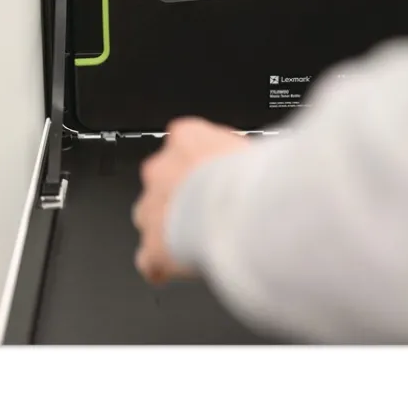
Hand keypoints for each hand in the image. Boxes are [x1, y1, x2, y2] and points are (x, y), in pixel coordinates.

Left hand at [132, 118, 249, 284]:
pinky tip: (175, 270)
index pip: (186, 141)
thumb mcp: (255, 149)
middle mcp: (162, 168)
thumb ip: (242, 154)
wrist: (242, 210)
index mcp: (188, 138)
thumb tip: (259, 161)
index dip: (204, 161)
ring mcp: (152, 207)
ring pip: (150, 215)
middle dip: (182, 194)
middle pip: (163, 179)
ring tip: (196, 238)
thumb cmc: (254, 177)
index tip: (219, 171)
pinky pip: (148, 258)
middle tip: (211, 207)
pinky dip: (160, 265)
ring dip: (168, 225)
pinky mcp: (152, 245)